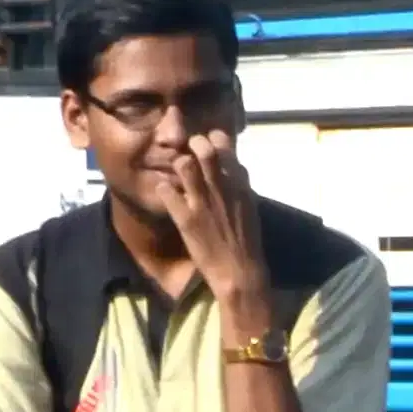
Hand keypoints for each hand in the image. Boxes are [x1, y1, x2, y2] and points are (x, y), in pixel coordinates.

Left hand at [167, 123, 272, 322]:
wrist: (240, 272)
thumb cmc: (246, 241)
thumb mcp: (249, 206)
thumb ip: (238, 184)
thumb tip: (231, 167)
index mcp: (240, 183)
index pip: (224, 144)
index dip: (211, 139)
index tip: (205, 145)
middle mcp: (222, 186)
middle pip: (202, 147)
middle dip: (191, 145)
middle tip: (186, 153)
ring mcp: (202, 200)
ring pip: (183, 164)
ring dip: (176, 164)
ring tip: (176, 174)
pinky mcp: (186, 217)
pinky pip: (166, 190)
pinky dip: (163, 189)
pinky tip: (167, 195)